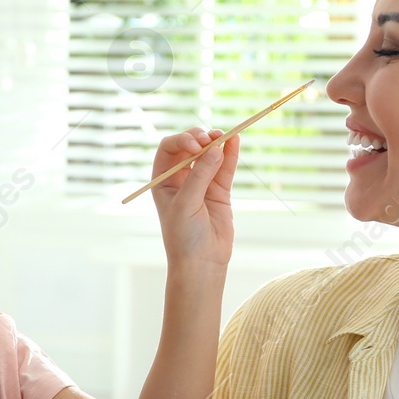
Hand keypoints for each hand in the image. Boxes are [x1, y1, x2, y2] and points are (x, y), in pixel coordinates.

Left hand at [150, 127, 239, 269]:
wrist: (201, 262)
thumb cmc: (183, 236)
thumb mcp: (186, 204)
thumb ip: (200, 176)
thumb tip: (215, 149)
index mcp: (163, 180)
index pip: (169, 149)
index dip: (182, 141)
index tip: (196, 146)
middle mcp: (181, 178)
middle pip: (190, 147)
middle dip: (200, 139)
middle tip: (211, 140)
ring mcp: (201, 183)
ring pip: (209, 155)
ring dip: (217, 143)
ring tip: (226, 136)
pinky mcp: (220, 191)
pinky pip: (225, 168)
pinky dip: (230, 154)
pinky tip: (235, 140)